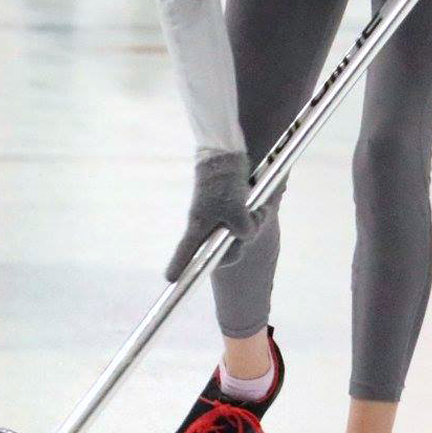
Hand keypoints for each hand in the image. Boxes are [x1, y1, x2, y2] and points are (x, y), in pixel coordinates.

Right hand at [165, 152, 253, 280]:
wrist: (225, 154)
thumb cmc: (223, 181)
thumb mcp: (234, 208)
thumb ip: (243, 229)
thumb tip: (247, 236)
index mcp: (198, 225)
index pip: (186, 250)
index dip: (178, 265)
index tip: (170, 278)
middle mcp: (206, 224)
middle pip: (221, 250)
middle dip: (240, 243)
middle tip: (251, 225)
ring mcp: (218, 217)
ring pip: (237, 235)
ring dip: (252, 225)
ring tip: (258, 210)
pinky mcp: (229, 208)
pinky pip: (243, 223)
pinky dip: (254, 217)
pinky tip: (260, 208)